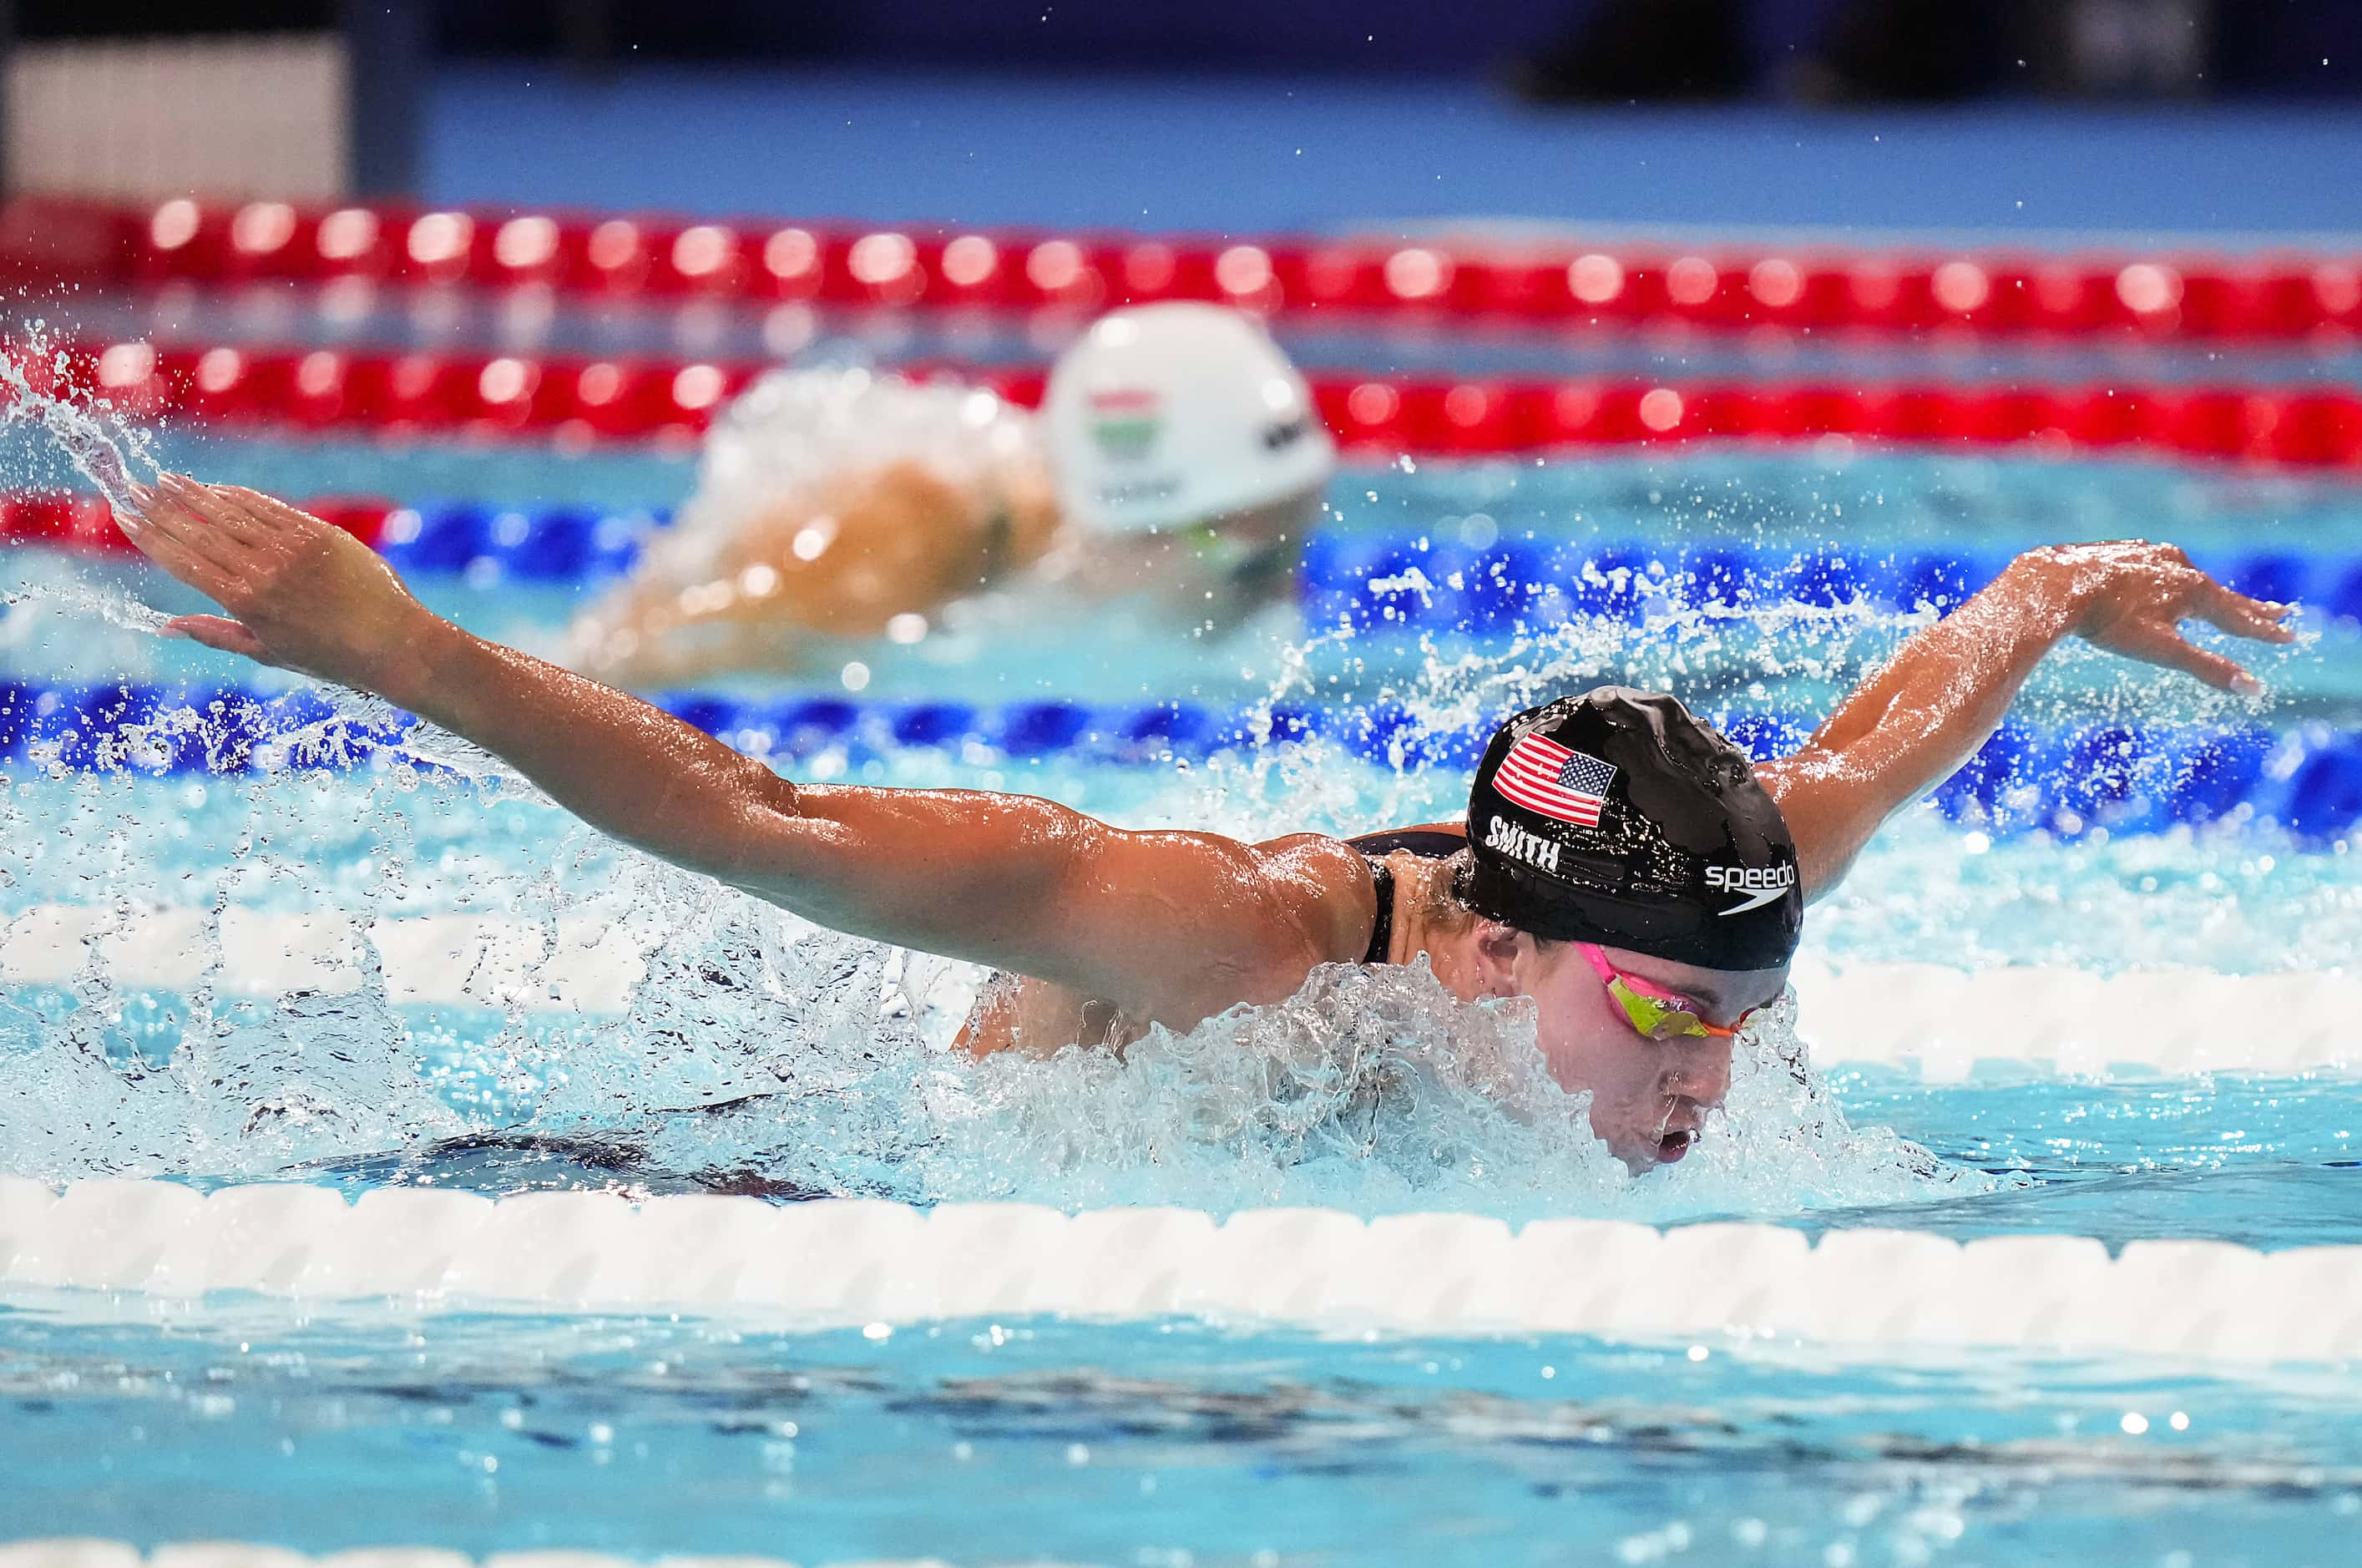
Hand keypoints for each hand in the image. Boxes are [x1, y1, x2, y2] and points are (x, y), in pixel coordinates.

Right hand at [119, 475, 441, 690]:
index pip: (183, 560)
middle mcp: (263, 570)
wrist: (392, 641)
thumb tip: (166, 626)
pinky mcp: (318, 534)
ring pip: (231, 513)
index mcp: (244, 602)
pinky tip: (217, 489)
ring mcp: (291, 548)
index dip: (150, 536)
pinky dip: (240, 497)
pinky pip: (269, 508)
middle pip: (199, 531)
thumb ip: (216, 634)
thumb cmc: (331, 656)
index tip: (123, 516)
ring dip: (194, 494)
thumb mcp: (267, 652)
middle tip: (132, 488)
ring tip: (166, 480)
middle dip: (161, 508)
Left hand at [2014, 541, 2295, 694]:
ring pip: (2187, 578)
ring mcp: (2150, 554)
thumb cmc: (2108, 623)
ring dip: (2207, 592)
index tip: (2290, 635)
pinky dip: (2171, 579)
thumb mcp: (2162, 650)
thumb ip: (2207, 667)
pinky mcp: (2123, 552)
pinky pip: (2155, 568)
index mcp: (2193, 589)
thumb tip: (2253, 689)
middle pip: (2219, 593)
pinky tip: (2163, 580)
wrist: (2055, 587)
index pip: (2238, 616)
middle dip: (2248, 608)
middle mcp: (2179, 565)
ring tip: (2219, 601)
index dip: (2264, 630)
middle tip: (2279, 613)